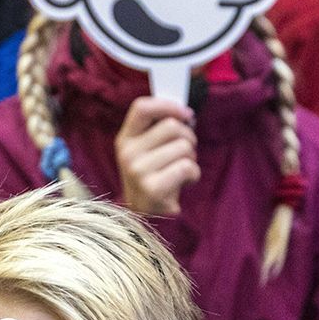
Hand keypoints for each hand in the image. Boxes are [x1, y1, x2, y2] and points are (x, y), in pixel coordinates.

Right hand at [115, 97, 198, 216]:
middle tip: (185, 152)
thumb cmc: (153, 175)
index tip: (186, 114)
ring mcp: (138, 171)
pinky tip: (184, 182)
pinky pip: (187, 167)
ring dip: (191, 158)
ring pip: (184, 147)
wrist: (143, 214)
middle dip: (188, 137)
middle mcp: (127, 153)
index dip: (168, 105)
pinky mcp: (153, 189)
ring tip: (181, 170)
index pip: (142, 107)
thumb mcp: (147, 150)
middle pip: (171, 126)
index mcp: (124, 139)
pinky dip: (194, 174)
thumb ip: (159, 128)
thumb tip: (185, 113)